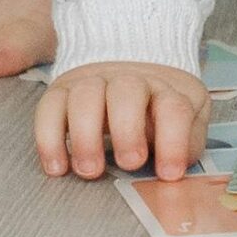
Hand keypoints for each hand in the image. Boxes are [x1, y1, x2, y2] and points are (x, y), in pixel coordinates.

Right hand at [37, 59, 205, 183]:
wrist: (131, 62)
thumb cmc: (159, 105)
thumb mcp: (187, 118)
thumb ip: (187, 141)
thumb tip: (177, 166)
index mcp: (166, 89)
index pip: (173, 108)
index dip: (173, 142)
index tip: (170, 174)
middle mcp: (130, 80)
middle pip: (127, 93)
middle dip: (127, 129)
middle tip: (130, 164)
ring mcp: (94, 82)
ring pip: (85, 96)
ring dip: (86, 135)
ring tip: (90, 170)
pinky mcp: (63, 90)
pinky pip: (49, 107)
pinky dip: (49, 138)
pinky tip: (57, 168)